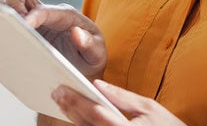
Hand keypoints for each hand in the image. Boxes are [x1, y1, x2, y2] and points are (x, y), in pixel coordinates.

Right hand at [0, 0, 106, 79]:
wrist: (83, 70)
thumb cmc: (90, 60)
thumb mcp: (97, 55)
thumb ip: (90, 44)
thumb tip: (77, 33)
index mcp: (66, 16)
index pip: (45, 10)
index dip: (33, 15)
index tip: (24, 25)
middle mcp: (47, 13)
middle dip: (11, 4)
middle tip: (11, 25)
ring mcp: (34, 20)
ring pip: (9, 1)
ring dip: (3, 11)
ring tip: (4, 30)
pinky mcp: (24, 29)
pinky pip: (7, 18)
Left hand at [52, 80, 186, 125]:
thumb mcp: (149, 107)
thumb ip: (122, 96)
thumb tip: (98, 84)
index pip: (95, 113)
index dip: (76, 100)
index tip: (62, 89)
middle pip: (85, 125)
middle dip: (70, 107)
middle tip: (57, 93)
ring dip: (73, 118)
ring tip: (63, 103)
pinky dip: (83, 125)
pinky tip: (76, 116)